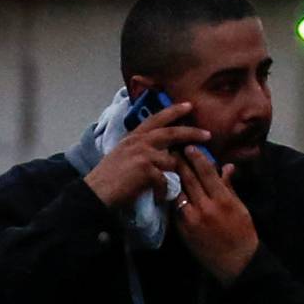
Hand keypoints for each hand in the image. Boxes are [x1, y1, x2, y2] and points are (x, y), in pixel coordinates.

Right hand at [84, 103, 209, 208]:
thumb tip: (157, 152)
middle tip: (207, 134)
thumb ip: (139, 149)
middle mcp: (139, 141)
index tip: (188, 106)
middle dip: (191, 132)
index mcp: (134, 136)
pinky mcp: (146, 168)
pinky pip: (165, 180)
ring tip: (176, 182)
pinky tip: (160, 197)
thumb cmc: (109, 178)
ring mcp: (143, 153)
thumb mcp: (123, 155)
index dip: (173, 111)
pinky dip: (164, 190)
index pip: (156, 119)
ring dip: (177, 172)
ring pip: (171, 159)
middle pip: (171, 132)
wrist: (97, 192)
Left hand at [172, 145, 259, 283]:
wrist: (236, 263)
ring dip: (172, 178)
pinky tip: (168, 188)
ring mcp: (192, 219)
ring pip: (178, 192)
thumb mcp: (240, 208)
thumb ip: (229, 187)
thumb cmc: (242, 234)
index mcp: (222, 199)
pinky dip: (172, 197)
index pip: (206, 172)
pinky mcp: (183, 230)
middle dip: (179, 162)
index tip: (189, 146)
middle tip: (172, 150)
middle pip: (188, 178)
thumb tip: (226, 166)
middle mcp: (205, 207)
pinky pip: (175, 209)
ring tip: (166, 166)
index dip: (196, 157)